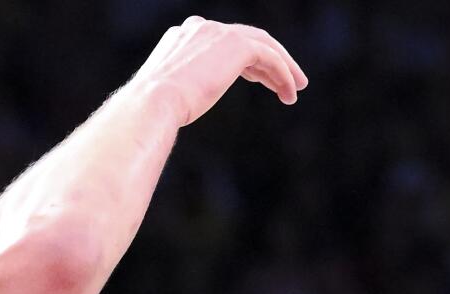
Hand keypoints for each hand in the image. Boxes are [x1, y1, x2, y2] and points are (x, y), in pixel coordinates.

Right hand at [129, 16, 307, 126]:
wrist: (154, 102)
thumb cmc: (155, 111)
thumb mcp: (169, 97)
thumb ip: (181, 90)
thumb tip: (181, 105)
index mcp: (181, 37)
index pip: (222, 41)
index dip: (244, 59)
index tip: (258, 77)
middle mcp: (199, 28)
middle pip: (246, 38)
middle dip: (270, 59)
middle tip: (289, 80)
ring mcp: (218, 33)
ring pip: (263, 45)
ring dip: (283, 67)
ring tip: (296, 89)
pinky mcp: (236, 44)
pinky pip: (269, 56)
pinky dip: (284, 73)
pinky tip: (290, 92)